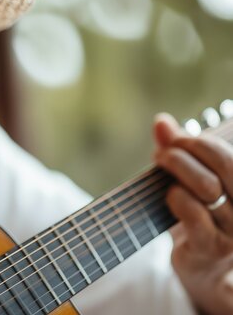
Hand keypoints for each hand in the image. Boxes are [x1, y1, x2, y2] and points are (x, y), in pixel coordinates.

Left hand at [154, 113, 232, 314]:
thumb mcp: (189, 177)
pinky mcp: (213, 247)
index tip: (174, 140)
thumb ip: (178, 149)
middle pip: (223, 165)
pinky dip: (176, 198)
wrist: (201, 265)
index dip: (198, 141)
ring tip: (159, 167)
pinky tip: (168, 195)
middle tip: (162, 153)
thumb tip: (161, 121)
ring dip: (176, 172)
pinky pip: (195, 215)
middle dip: (186, 152)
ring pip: (207, 188)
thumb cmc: (197, 213)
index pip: (228, 155)